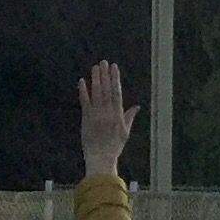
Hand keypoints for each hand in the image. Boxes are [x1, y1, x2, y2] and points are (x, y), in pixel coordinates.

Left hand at [78, 60, 139, 177]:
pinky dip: (83, 91)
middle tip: (103, 62)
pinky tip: (82, 81)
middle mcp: (108, 112)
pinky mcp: (86, 119)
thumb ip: (130, 117)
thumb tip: (137, 106)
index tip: (114, 67)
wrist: (101, 157)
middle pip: (106, 89)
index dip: (115, 78)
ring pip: (96, 93)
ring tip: (95, 67)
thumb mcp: (125, 132)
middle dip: (105, 75)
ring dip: (95, 79)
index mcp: (118, 114)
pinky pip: (84, 102)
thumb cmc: (114, 146)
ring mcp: (96, 115)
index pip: (117, 92)